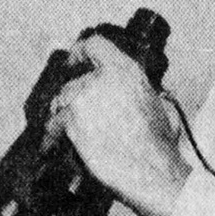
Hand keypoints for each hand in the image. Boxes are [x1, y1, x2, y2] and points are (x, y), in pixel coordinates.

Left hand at [49, 34, 190, 215]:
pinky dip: (55, 134)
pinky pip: (54, 124)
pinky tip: (58, 142)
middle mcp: (101, 79)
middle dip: (73, 98)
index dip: (81, 52)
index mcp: (126, 71)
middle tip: (76, 111)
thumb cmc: (159, 146)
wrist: (150, 170)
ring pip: (61, 102)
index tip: (75, 61)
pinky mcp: (70, 121)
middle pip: (74, 82)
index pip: (94, 44)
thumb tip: (134, 95)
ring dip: (64, 115)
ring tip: (71, 131)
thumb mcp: (160, 107)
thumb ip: (138, 93)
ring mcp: (83, 98)